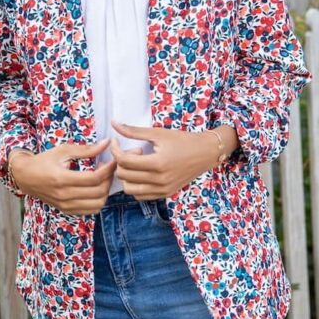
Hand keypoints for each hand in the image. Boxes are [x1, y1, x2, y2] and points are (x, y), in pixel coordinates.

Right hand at [8, 139, 119, 215]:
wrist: (25, 176)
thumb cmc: (44, 160)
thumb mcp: (63, 150)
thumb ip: (86, 149)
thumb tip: (106, 144)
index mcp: (62, 179)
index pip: (94, 178)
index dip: (108, 169)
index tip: (113, 161)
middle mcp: (64, 195)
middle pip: (98, 192)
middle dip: (109, 179)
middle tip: (108, 168)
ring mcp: (66, 205)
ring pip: (97, 204)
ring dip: (105, 191)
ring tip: (102, 179)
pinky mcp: (67, 210)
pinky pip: (91, 211)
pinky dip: (98, 201)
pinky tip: (96, 189)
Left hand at [109, 119, 223, 198]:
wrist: (205, 153)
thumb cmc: (182, 140)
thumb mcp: (158, 133)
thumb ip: (134, 131)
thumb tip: (114, 123)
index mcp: (158, 163)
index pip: (124, 161)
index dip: (115, 150)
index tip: (116, 142)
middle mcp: (160, 180)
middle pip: (124, 175)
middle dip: (122, 161)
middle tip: (133, 151)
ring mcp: (162, 189)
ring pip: (129, 189)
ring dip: (127, 175)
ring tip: (138, 164)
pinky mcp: (165, 194)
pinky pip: (140, 195)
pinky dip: (136, 185)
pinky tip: (142, 172)